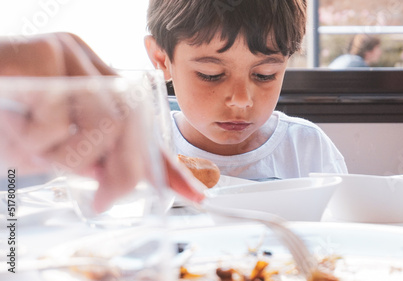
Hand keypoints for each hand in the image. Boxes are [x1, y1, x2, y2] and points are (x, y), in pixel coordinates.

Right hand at [0, 32, 204, 212]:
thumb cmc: (2, 118)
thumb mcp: (50, 149)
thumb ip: (86, 159)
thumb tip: (113, 177)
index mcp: (96, 89)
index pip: (143, 129)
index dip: (168, 164)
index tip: (195, 192)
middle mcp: (93, 68)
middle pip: (135, 125)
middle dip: (125, 170)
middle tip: (106, 198)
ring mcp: (76, 56)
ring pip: (107, 122)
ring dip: (73, 155)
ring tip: (38, 151)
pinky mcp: (52, 50)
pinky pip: (63, 114)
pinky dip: (40, 137)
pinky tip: (16, 127)